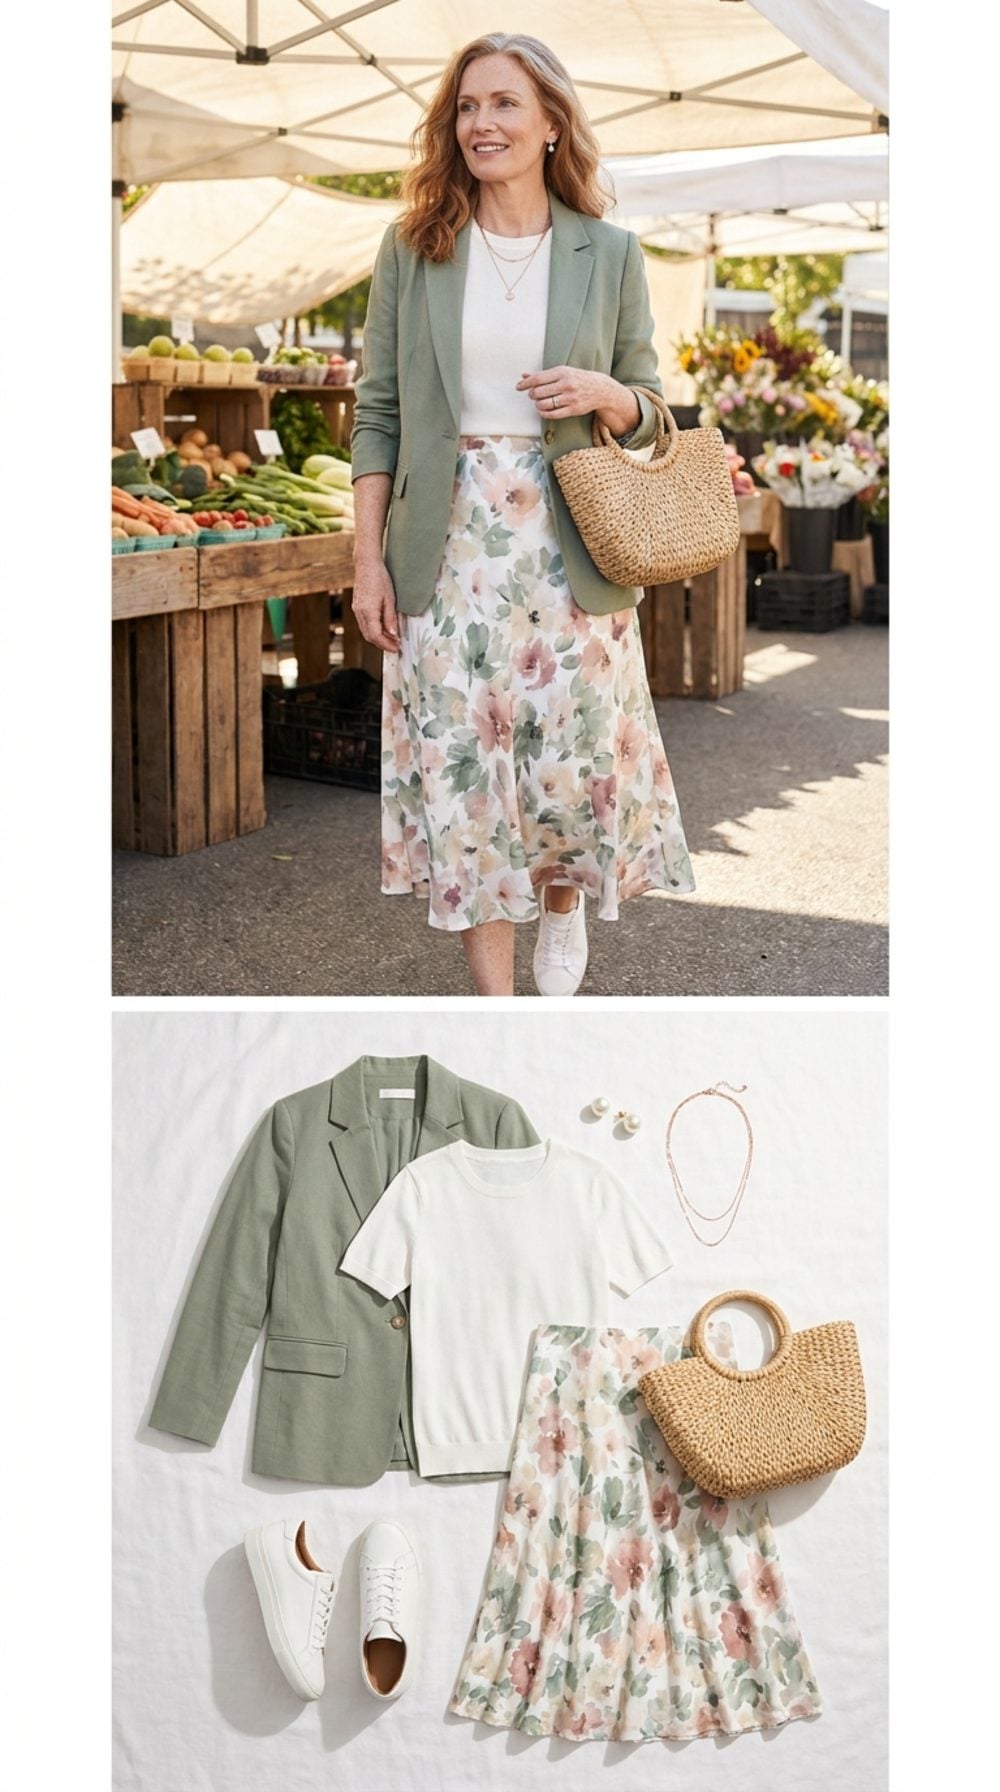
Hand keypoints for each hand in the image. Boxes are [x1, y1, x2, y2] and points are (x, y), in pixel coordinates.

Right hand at [352, 558, 400, 652]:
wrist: (367, 564)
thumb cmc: (380, 578)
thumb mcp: (390, 598)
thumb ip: (390, 618)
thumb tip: (393, 634)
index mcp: (368, 611)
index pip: (375, 636)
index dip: (386, 644)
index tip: (397, 648)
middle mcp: (359, 613)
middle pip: (369, 636)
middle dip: (382, 644)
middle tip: (396, 647)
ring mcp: (356, 610)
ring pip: (366, 631)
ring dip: (378, 638)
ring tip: (392, 639)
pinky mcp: (357, 607)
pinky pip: (364, 624)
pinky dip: (374, 630)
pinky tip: (384, 628)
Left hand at [515, 366, 639, 434]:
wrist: (600, 389)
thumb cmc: (578, 379)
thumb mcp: (562, 372)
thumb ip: (543, 375)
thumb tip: (524, 375)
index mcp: (562, 372)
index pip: (538, 378)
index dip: (525, 383)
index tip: (518, 387)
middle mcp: (566, 384)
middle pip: (538, 392)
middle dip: (532, 395)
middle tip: (533, 395)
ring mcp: (570, 398)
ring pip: (544, 404)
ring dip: (538, 405)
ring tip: (539, 402)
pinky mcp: (573, 409)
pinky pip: (552, 414)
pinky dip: (544, 413)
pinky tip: (543, 410)